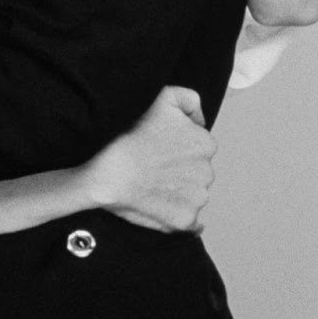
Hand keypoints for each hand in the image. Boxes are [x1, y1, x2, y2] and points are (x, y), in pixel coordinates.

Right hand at [85, 87, 215, 233]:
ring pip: (193, 192)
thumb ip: (189, 99)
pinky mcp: (185, 220)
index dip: (176, 144)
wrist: (109, 173)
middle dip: (179, 168)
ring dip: (178, 190)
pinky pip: (192, 221)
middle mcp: (207, 172)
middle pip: (197, 169)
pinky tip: (160, 205)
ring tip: (150, 184)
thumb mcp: (163, 97)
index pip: (197, 144)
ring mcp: (198, 198)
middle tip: (152, 165)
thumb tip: (200, 120)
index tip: (158, 147)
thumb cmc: (131, 135)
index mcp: (205, 144)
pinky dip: (179, 213)